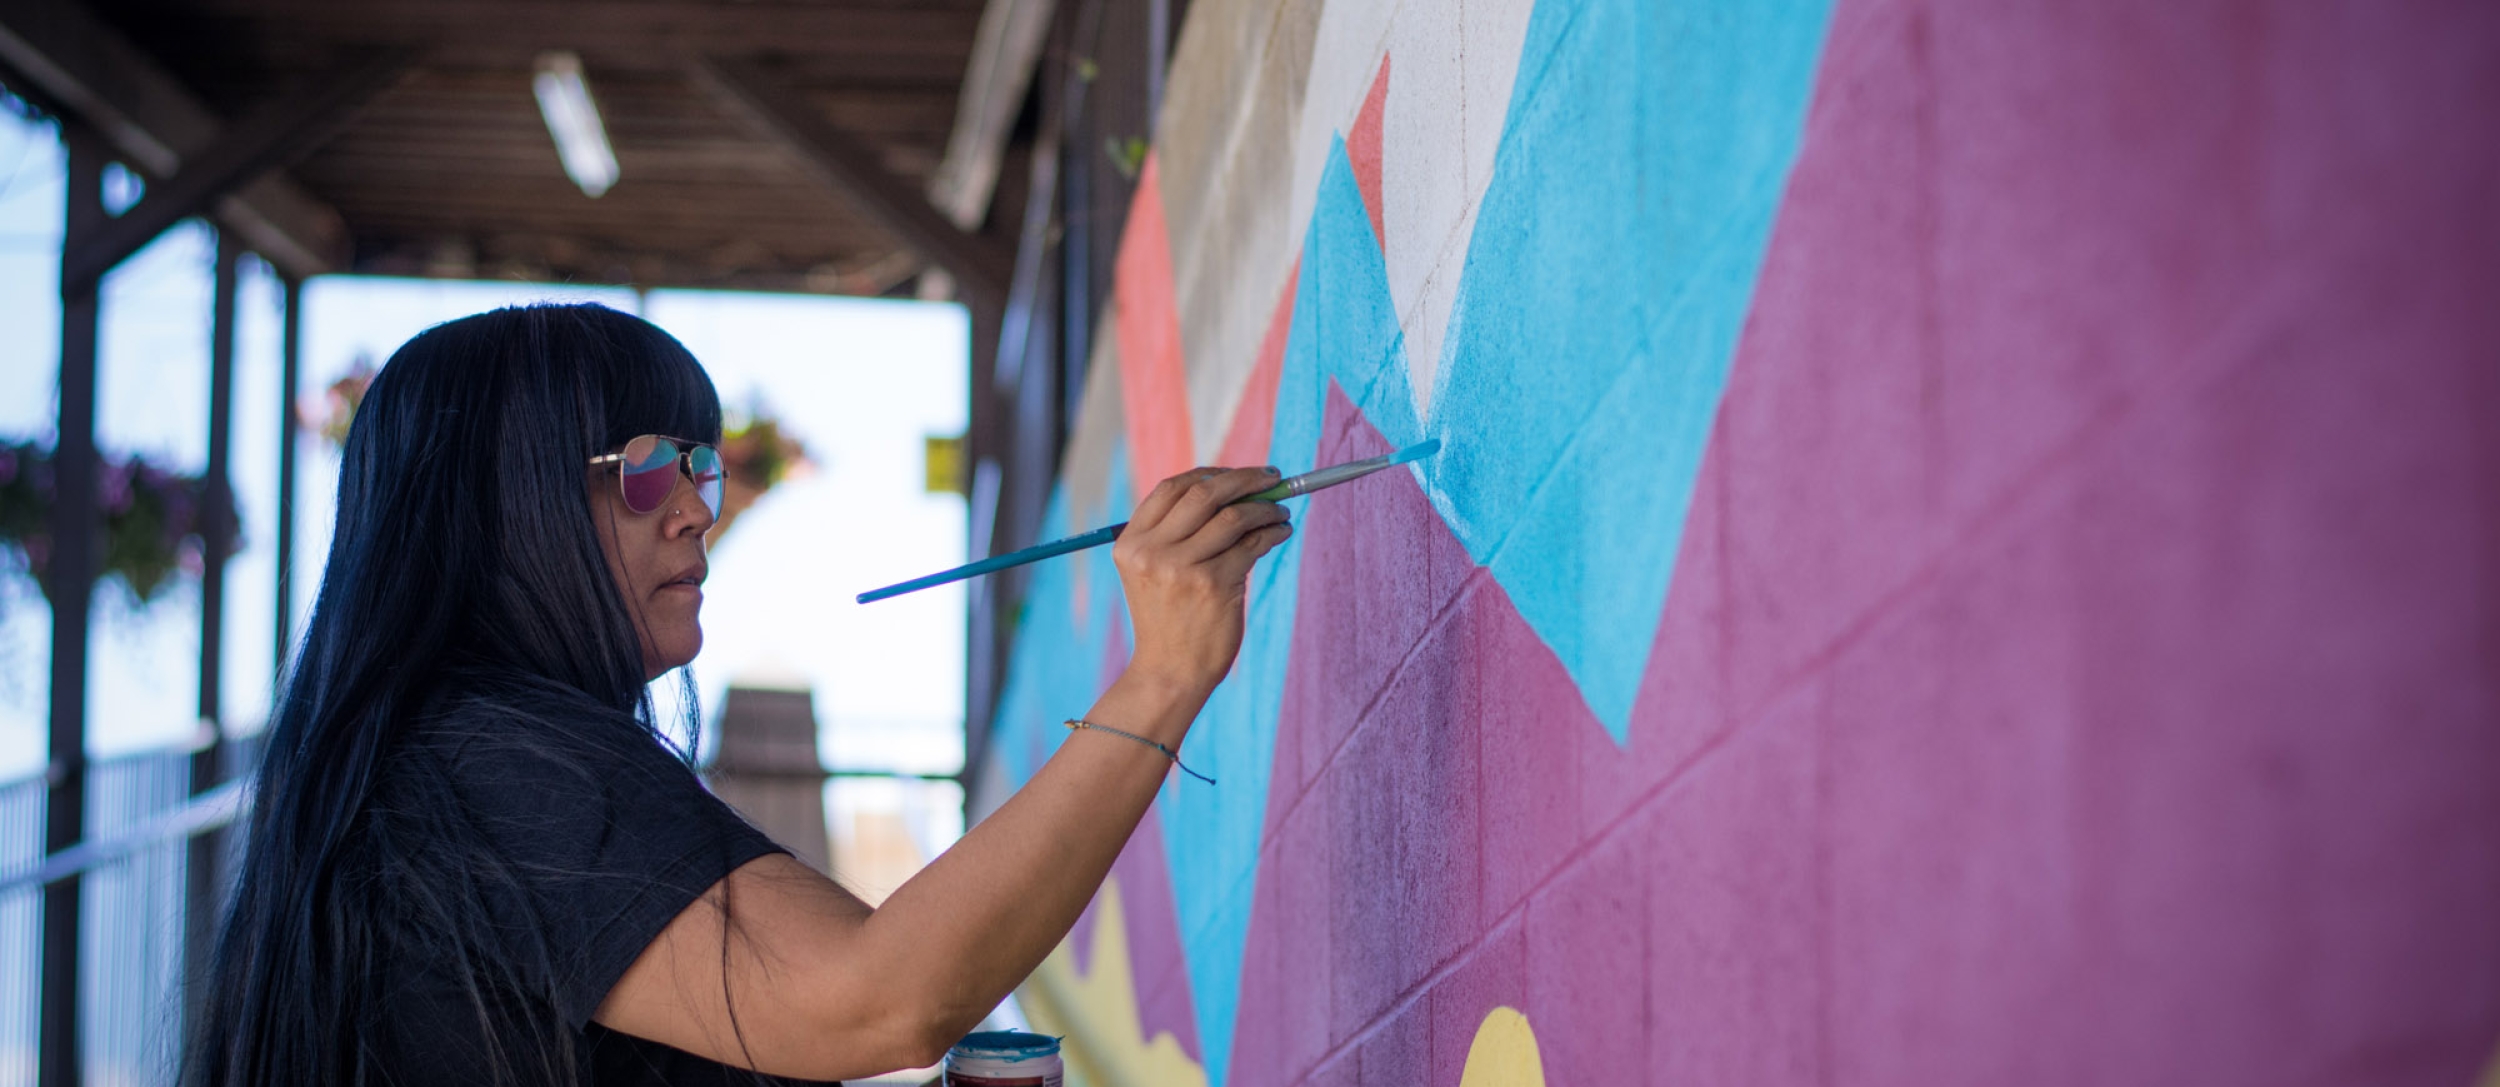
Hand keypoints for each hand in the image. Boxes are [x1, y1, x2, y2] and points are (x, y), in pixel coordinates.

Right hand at [1113, 466, 1294, 699]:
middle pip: (1204, 493)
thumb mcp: (1154, 572)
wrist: (1170, 672)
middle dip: (1244, 479)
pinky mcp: (1213, 586)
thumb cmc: (1169, 619)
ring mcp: (1182, 569)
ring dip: (1265, 508)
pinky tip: (1280, 532)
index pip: (1171, 488)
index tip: (1238, 474)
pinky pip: (1252, 545)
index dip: (1209, 473)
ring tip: (1280, 511)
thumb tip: (1236, 487)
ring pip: (1234, 516)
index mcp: (1131, 543)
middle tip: (1272, 477)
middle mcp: (1152, 552)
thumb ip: (1178, 532)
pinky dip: (1273, 532)